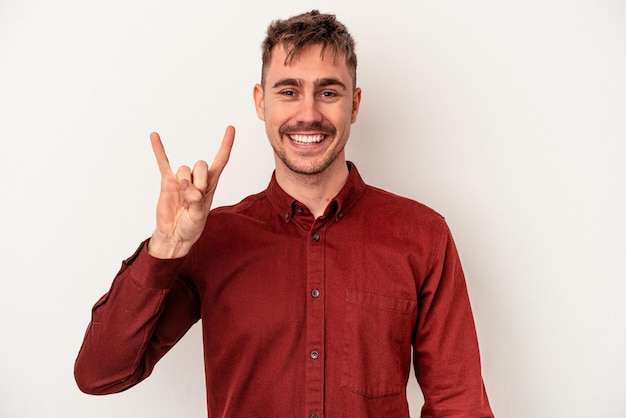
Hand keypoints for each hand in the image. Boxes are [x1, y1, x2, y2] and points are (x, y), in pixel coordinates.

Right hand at [147, 126, 234, 258]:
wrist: (175, 234)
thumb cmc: (191, 226)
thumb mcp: (200, 216)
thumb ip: (196, 200)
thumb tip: (186, 187)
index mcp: (211, 183)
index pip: (221, 159)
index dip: (226, 144)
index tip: (231, 128)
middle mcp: (197, 178)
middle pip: (200, 164)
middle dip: (198, 181)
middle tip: (194, 199)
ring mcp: (181, 179)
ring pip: (184, 169)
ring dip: (184, 185)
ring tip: (183, 201)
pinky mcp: (167, 182)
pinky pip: (163, 162)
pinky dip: (159, 150)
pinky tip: (155, 136)